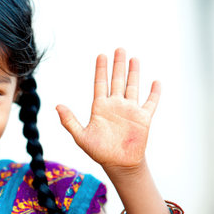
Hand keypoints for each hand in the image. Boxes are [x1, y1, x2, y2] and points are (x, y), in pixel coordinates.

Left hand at [56, 48, 160, 169]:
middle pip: (117, 80)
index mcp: (100, 107)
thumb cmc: (99, 151)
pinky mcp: (143, 118)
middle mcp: (115, 105)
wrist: (118, 164)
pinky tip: (155, 81)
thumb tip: (57, 106)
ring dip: (134, 73)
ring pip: (133, 86)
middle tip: (119, 48)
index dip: (101, 69)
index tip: (101, 55)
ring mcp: (130, 110)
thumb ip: (69, 121)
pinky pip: (150, 102)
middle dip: (118, 65)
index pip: (100, 83)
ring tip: (134, 58)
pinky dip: (154, 93)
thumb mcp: (81, 136)